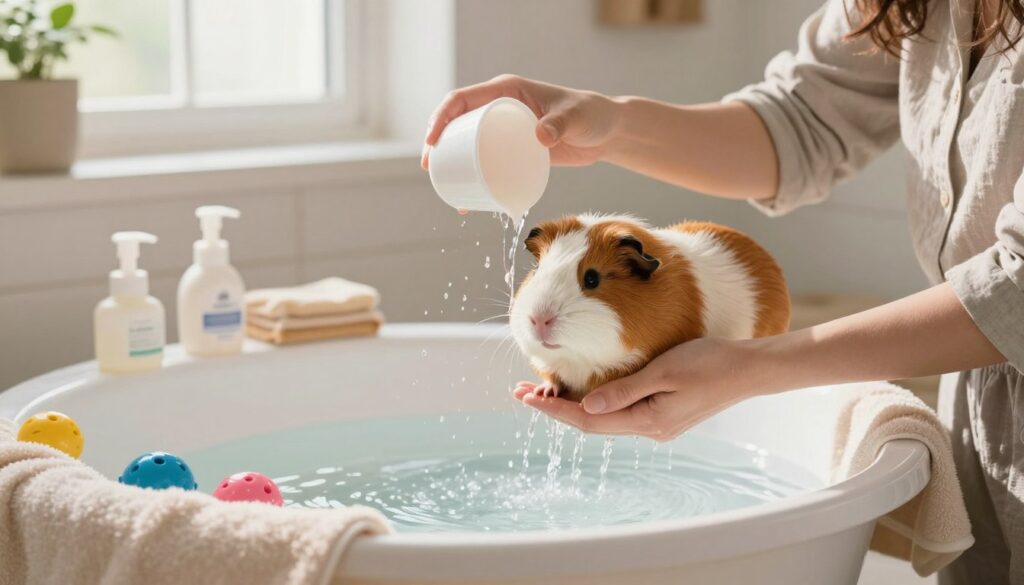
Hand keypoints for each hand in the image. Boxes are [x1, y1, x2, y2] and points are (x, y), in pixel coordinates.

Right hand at [422, 74, 621, 168]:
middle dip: (437, 142)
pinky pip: (484, 160)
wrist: (606, 132)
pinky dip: (472, 177)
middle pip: (457, 122)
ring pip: (466, 143)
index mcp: (506, 90)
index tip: (432, 141)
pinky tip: (465, 199)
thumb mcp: (574, 117)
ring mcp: (504, 129)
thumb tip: (539, 136)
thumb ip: (560, 124)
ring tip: (442, 186)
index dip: (441, 117)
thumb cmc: (591, 115)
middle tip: (429, 167)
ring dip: (449, 162)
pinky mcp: (512, 149)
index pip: (462, 99)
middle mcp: (500, 107)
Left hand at [513, 337, 766, 440]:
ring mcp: (658, 423)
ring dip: (573, 406)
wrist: (750, 369)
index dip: (554, 409)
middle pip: (591, 422)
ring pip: (604, 418)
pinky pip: (621, 412)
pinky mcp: (665, 413)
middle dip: (555, 407)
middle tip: (522, 393)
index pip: (587, 419)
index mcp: (647, 421)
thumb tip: (585, 407)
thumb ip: (623, 391)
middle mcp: (650, 428)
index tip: (525, 397)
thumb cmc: (711, 363)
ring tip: (543, 392)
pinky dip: (596, 403)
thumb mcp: (664, 372)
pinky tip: (585, 394)